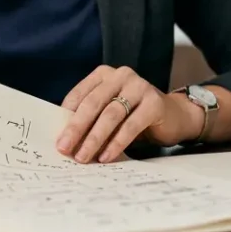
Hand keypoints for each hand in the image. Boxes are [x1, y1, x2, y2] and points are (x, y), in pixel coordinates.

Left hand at [56, 65, 200, 163]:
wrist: (174, 117)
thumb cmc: (134, 116)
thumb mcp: (109, 112)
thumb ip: (90, 118)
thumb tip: (66, 139)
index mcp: (103, 75)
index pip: (78, 95)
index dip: (66, 117)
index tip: (56, 139)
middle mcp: (120, 75)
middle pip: (92, 103)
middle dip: (76, 128)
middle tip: (64, 149)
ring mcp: (139, 86)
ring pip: (110, 114)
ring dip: (94, 138)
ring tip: (83, 156)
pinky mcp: (154, 102)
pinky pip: (130, 125)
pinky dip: (116, 142)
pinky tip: (106, 156)